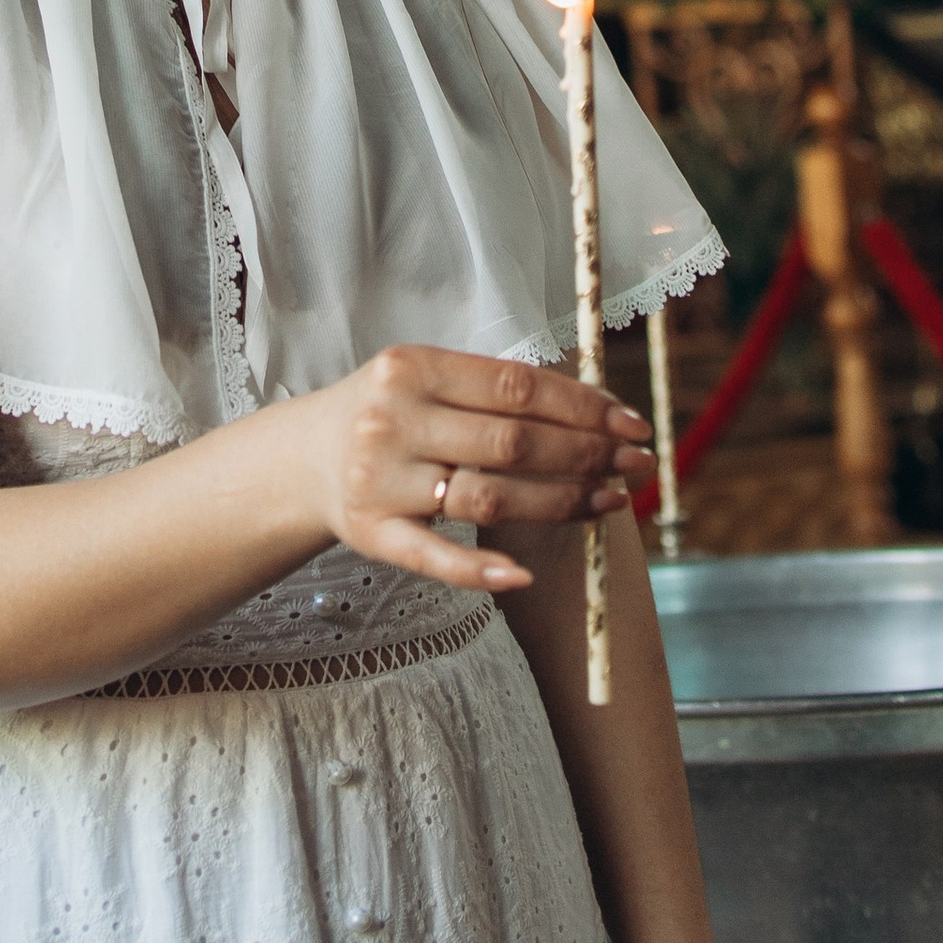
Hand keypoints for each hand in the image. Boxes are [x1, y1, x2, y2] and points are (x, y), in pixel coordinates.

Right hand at [303, 345, 652, 592]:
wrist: (304, 459)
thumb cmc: (390, 414)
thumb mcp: (427, 380)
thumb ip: (495, 389)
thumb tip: (596, 406)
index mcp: (412, 367)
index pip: (517, 386)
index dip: (583, 406)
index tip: (631, 424)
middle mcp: (394, 420)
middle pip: (511, 442)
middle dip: (587, 455)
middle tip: (638, 465)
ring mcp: (383, 480)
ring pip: (488, 498)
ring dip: (561, 504)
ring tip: (612, 502)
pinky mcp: (374, 535)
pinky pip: (436, 558)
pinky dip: (481, 569)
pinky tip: (523, 576)